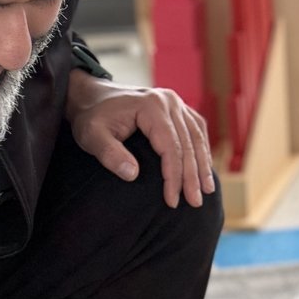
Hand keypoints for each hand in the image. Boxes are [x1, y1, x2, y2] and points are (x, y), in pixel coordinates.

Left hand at [67, 77, 214, 207]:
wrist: (91, 96)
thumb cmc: (91, 117)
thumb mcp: (92, 136)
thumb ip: (110, 154)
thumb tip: (133, 175)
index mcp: (151, 106)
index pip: (170, 146)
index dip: (173, 176)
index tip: (172, 201)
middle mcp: (168, 101)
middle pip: (188, 143)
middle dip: (192, 176)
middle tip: (195, 202)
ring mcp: (175, 102)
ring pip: (197, 136)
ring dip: (202, 165)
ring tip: (207, 190)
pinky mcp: (177, 107)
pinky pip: (196, 129)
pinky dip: (201, 149)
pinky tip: (203, 168)